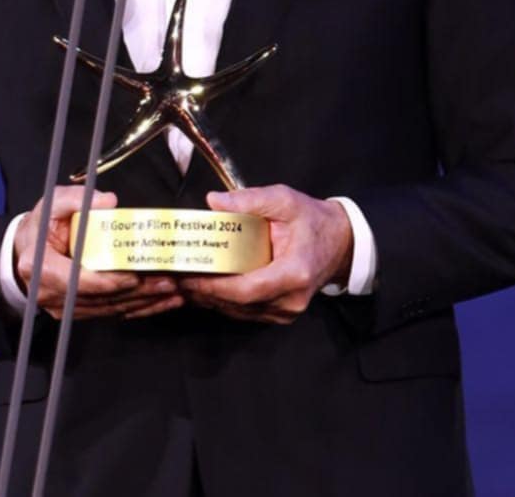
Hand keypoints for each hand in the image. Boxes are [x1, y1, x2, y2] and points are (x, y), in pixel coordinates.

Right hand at [13, 186, 182, 319]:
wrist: (25, 250)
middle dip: (138, 293)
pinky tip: (159, 302)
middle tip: (169, 282)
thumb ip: (77, 199)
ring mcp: (64, 307)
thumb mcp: (52, 202)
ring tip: (172, 292)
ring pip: (108, 309)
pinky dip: (136, 308)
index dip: (109, 281)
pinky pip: (109, 312)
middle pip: (101, 299)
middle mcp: (51, 293)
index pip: (79, 281)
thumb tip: (108, 202)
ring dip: (143, 303)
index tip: (135, 275)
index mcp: (42, 266)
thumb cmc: (41, 226)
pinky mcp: (77, 311)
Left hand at [178, 185, 353, 323]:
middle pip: (238, 304)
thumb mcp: (285, 200)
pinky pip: (246, 312)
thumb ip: (250, 200)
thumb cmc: (312, 220)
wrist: (340, 242)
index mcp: (294, 273)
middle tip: (174, 279)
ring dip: (210, 299)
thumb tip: (213, 201)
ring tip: (182, 283)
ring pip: (239, 312)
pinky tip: (204, 288)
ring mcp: (287, 311)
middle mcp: (291, 299)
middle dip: (204, 293)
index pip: (247, 289)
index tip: (189, 278)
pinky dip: (224, 301)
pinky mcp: (281, 314)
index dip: (215, 287)